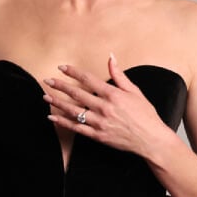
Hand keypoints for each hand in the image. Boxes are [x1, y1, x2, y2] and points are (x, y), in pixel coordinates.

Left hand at [44, 54, 175, 159]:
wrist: (151, 139)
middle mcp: (104, 108)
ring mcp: (100, 123)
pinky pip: (76, 128)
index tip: (62, 68)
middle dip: (60, 86)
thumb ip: (119, 75)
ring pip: (73, 111)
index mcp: (113, 94)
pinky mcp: (98, 135)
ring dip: (57, 103)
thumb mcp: (134, 91)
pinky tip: (52, 117)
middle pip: (77, 94)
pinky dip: (63, 122)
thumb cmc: (145, 115)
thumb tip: (111, 57)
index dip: (73, 72)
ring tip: (46, 97)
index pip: (88, 79)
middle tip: (47, 80)